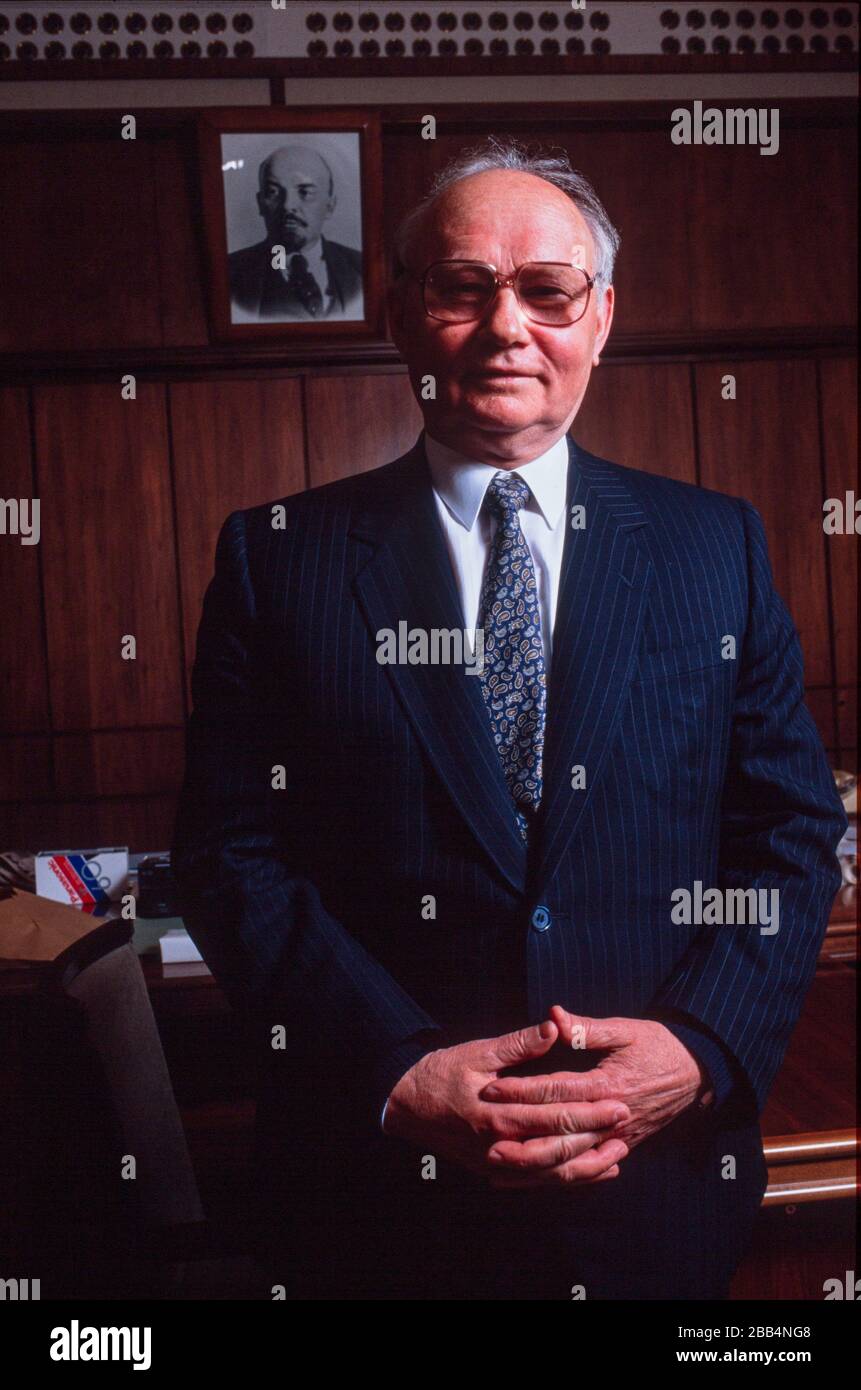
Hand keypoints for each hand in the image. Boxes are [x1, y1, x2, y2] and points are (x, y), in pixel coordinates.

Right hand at [383, 1019, 630, 1185]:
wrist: (405, 1106)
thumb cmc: (441, 1073)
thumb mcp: (477, 1051)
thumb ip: (519, 1044)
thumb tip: (555, 1027)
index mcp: (498, 1112)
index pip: (554, 1113)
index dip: (590, 1108)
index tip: (619, 1100)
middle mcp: (500, 1145)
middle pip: (559, 1147)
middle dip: (595, 1137)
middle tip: (626, 1125)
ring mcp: (497, 1162)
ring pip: (551, 1173)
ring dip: (587, 1166)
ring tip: (618, 1154)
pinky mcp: (495, 1170)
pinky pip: (538, 1180)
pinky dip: (567, 1178)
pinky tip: (591, 1171)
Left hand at [480, 1006, 708, 1186]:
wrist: (697, 1074)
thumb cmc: (659, 1046)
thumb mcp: (626, 1030)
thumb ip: (587, 1028)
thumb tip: (554, 1016)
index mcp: (607, 1084)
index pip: (556, 1089)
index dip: (522, 1089)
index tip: (492, 1088)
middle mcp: (611, 1117)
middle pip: (560, 1134)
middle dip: (522, 1137)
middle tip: (487, 1137)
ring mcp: (617, 1137)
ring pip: (571, 1160)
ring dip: (535, 1166)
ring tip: (500, 1165)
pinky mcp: (622, 1147)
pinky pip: (587, 1168)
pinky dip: (559, 1176)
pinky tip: (532, 1178)